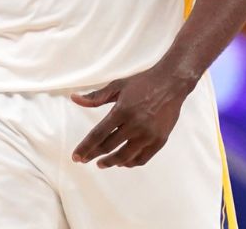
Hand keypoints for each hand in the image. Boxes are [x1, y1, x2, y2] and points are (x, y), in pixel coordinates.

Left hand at [70, 67, 190, 167]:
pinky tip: (122, 161)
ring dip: (110, 162)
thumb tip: (74, 99)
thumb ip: (95, 97)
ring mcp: (149, 135)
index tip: (76, 156)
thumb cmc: (142, 83)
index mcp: (122, 111)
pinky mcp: (160, 140)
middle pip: (109, 147)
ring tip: (101, 164)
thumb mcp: (117, 86)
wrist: (171, 83)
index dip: (85, 147)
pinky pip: (142, 158)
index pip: (98, 135)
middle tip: (84, 160)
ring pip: (125, 156)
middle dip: (93, 155)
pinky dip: (130, 162)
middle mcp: (135, 125)